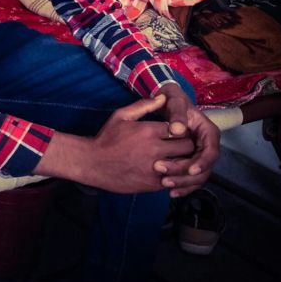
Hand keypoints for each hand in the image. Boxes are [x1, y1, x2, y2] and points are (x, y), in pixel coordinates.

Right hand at [34, 95, 195, 193]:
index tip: (176, 131)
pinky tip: (168, 171)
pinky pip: (174, 180)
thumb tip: (163, 98)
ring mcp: (155, 168)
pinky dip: (174, 175)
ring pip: (184, 165)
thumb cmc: (107, 138)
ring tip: (177, 158)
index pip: (180, 128)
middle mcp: (154, 149)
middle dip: (186, 145)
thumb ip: (144, 106)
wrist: (93, 163)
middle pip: (187, 147)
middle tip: (179, 145)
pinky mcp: (152, 184)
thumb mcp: (122, 116)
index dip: (181, 130)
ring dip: (183, 162)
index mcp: (149, 131)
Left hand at [153, 83, 220, 197]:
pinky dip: (182, 186)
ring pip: (197, 176)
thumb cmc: (173, 101)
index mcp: (208, 132)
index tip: (191, 169)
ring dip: (183, 183)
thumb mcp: (175, 102)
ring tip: (165, 184)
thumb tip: (178, 130)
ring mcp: (200, 156)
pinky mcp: (191, 162)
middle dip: (186, 175)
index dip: (203, 162)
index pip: (211, 151)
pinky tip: (170, 192)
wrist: (167, 103)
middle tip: (166, 178)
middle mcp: (207, 146)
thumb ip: (177, 114)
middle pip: (204, 167)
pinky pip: (190, 178)